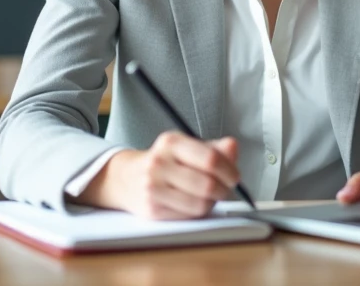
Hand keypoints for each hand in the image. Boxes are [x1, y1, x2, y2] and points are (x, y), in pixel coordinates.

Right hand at [81, 132, 241, 219]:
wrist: (125, 177)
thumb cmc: (163, 161)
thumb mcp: (186, 147)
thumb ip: (213, 148)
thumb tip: (233, 146)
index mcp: (171, 142)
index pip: (210, 159)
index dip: (229, 171)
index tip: (234, 176)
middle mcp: (159, 163)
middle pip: (207, 184)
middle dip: (223, 190)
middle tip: (224, 188)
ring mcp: (153, 188)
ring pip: (200, 204)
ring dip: (211, 203)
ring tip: (207, 195)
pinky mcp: (151, 209)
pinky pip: (188, 216)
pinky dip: (196, 211)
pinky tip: (192, 202)